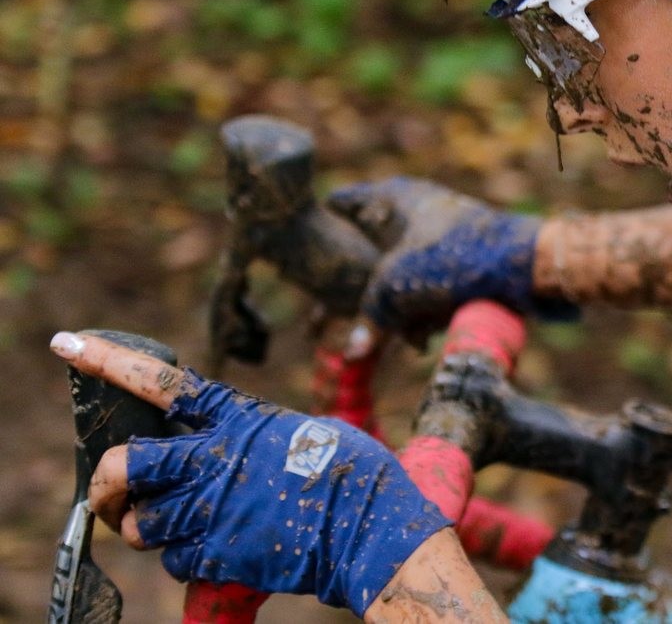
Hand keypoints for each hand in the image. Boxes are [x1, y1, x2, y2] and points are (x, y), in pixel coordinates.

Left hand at [49, 331, 449, 616]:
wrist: (372, 527)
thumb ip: (251, 434)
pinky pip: (172, 558)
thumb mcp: (302, 431)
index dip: (110, 361)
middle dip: (106, 483)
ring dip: (145, 528)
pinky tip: (211, 550)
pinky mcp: (217, 552)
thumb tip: (226, 448)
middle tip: (110, 495)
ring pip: (140, 522)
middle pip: (126, 464)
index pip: (161, 384)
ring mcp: (213, 508)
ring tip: (168, 528)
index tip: (67, 345)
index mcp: (238, 418)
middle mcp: (216, 459)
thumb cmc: (352, 474)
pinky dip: (182, 558)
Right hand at [327, 177, 575, 339]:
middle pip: (363, 248)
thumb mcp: (398, 285)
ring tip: (377, 339)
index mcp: (391, 198)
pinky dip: (418, 311)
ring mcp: (435, 236)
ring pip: (394, 273)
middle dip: (349, 290)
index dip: (316, 232)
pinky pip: (424, 287)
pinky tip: (420, 340)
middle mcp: (411, 211)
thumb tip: (352, 351)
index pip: (338, 205)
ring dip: (387, 308)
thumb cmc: (456, 260)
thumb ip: (368, 314)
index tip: (300, 265)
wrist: (527, 266)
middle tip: (322, 323)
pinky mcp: (456, 262)